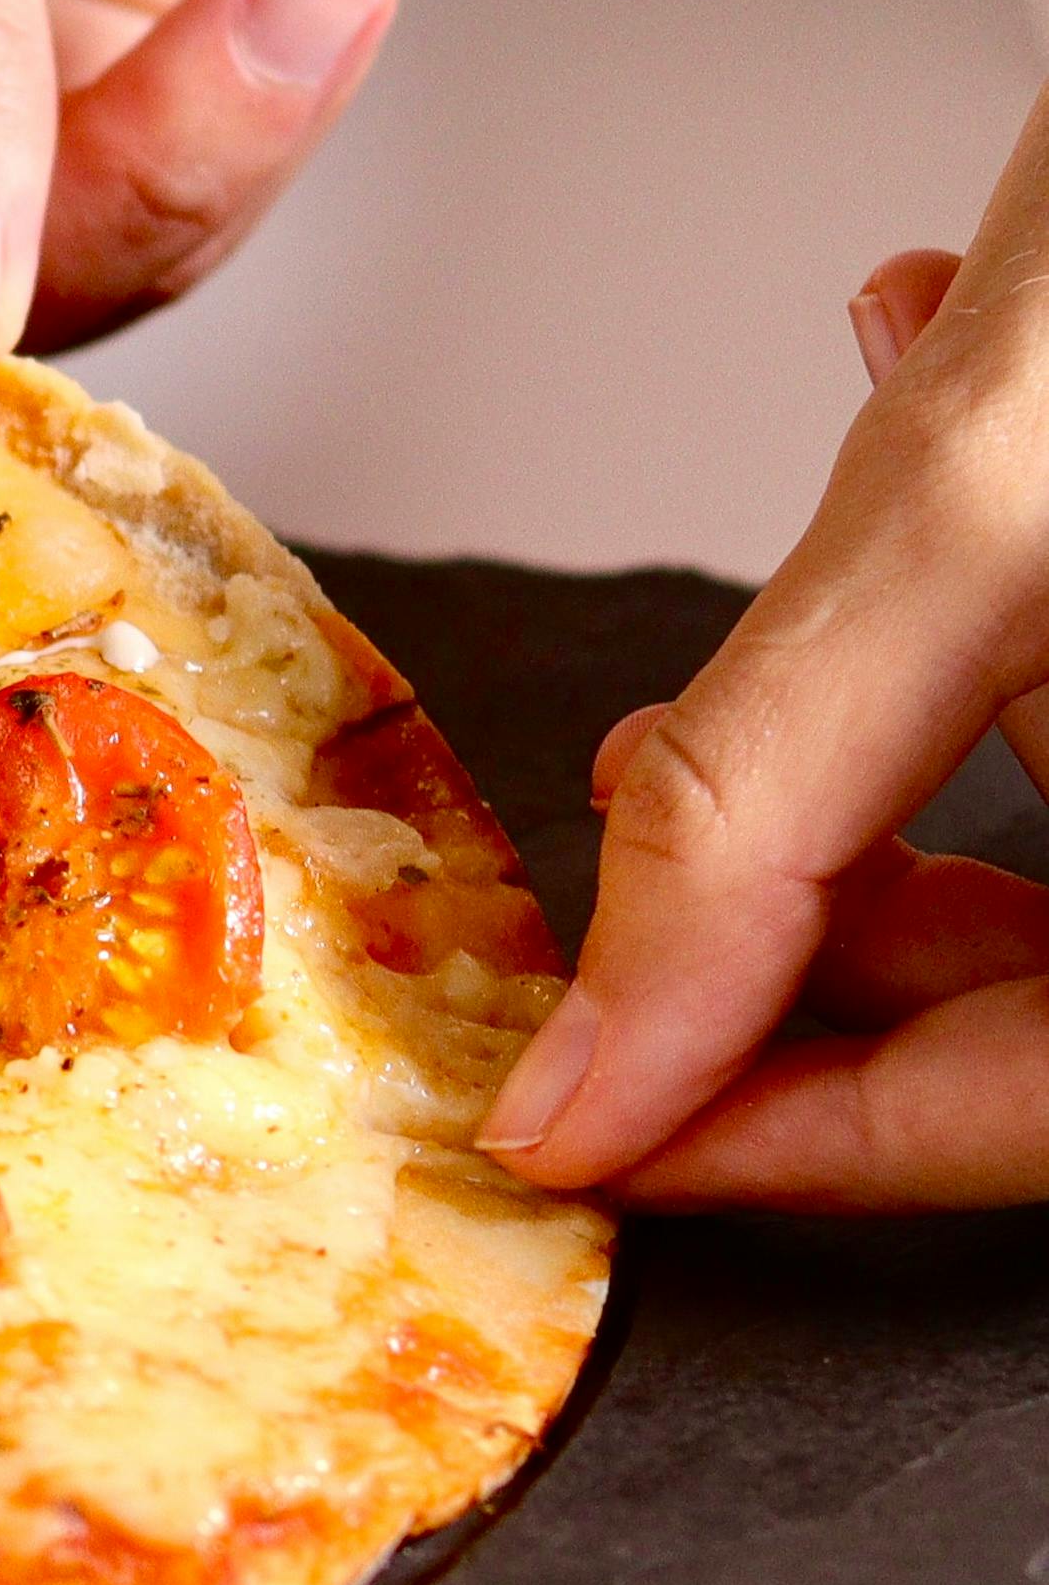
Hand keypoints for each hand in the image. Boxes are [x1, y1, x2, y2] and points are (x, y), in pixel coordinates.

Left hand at [482, 94, 1048, 1205]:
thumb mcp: (984, 514)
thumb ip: (774, 817)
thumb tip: (602, 1084)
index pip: (1035, 1120)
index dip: (791, 1143)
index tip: (581, 1135)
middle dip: (815, 953)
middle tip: (629, 916)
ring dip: (881, 788)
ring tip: (728, 704)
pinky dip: (990, 644)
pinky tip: (909, 441)